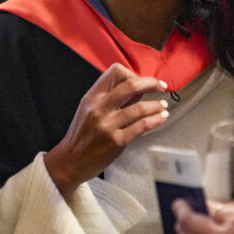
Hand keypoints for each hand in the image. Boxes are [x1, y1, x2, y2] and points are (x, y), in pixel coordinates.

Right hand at [44, 63, 169, 197]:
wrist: (70, 161)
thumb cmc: (82, 135)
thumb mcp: (89, 109)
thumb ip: (109, 97)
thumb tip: (137, 89)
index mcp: (92, 97)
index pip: (116, 72)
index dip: (133, 74)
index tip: (143, 81)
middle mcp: (99, 108)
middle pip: (131, 85)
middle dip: (151, 83)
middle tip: (161, 86)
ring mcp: (108, 125)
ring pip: (140, 107)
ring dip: (156, 105)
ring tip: (163, 106)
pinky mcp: (116, 141)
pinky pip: (142, 126)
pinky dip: (155, 120)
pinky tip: (161, 118)